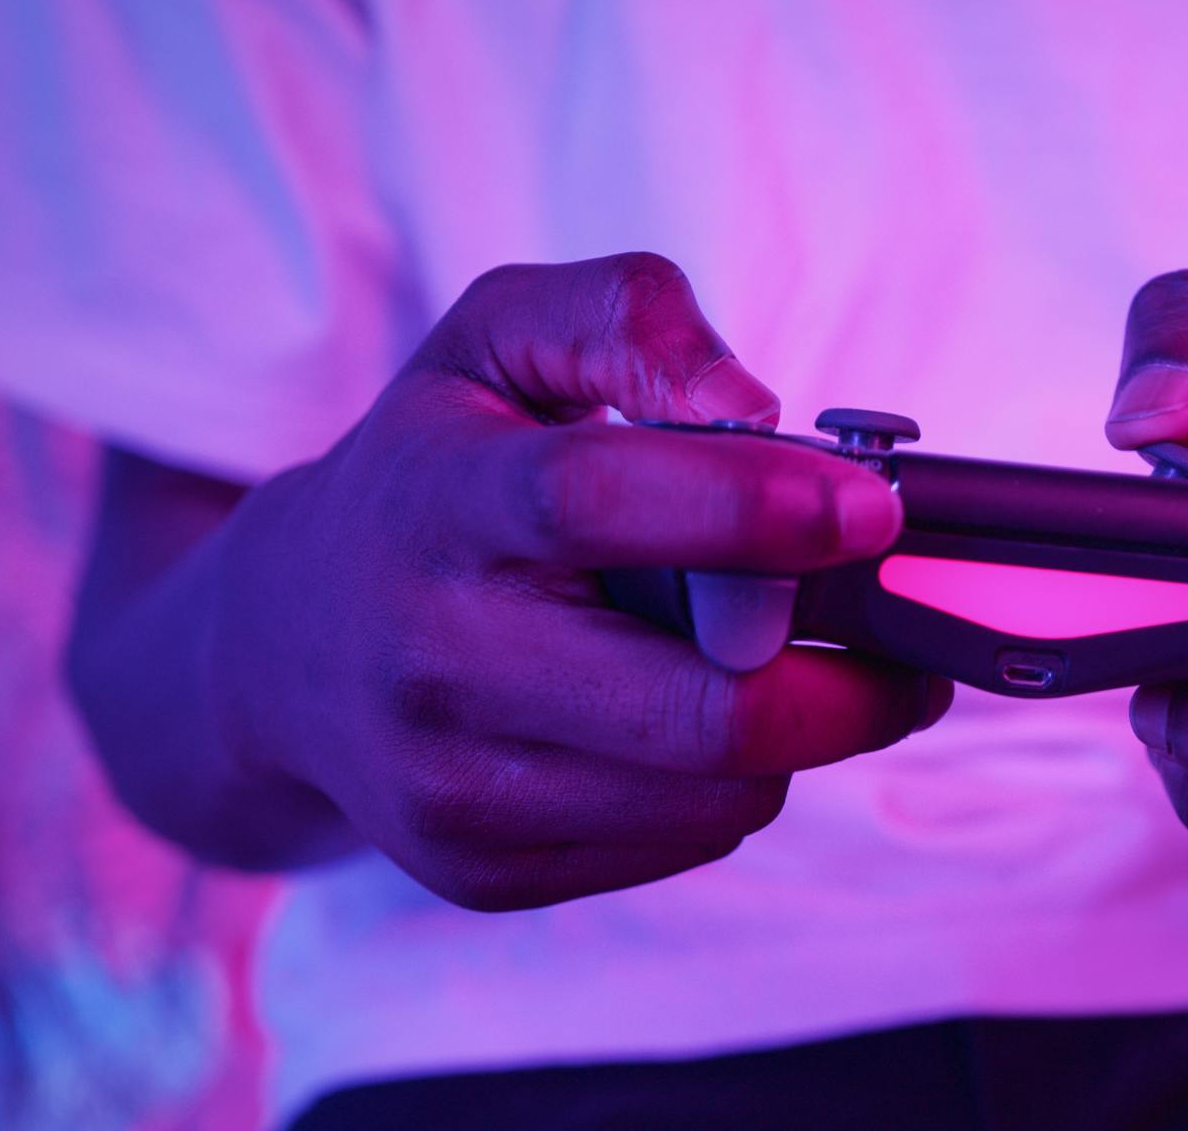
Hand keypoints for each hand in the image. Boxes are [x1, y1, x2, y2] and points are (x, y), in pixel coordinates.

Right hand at [210, 254, 950, 908]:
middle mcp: (433, 658)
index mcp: (441, 503)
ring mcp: (451, 785)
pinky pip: (684, 844)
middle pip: (702, 714)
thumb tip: (755, 406)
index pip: (595, 504)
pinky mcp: (480, 870)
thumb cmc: (433, 471)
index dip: (753, 509)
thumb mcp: (499, 338)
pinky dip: (730, 783)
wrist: (284, 647)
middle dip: (850, 681)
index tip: (871, 511)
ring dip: (802, 731)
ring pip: (719, 796)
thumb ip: (628, 316)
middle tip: (903, 628)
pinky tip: (697, 720)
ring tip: (795, 663)